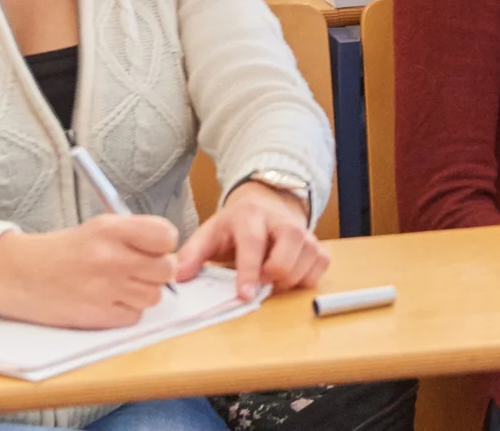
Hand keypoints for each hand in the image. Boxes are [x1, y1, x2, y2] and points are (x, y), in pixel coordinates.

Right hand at [0, 214, 178, 328]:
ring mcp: (104, 288)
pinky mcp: (97, 315)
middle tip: (136, 271)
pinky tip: (106, 301)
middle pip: (166, 270)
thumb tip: (170, 252)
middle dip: (155, 272)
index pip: (166, 236)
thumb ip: (135, 236)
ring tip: (117, 286)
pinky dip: (125, 312)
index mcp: (112, 229)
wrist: (17, 274)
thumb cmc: (61, 252)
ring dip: (141, 294)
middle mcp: (111, 257)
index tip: (153, 249)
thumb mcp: (98, 229)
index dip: (163, 245)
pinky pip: (134, 317)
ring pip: (153, 296)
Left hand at [175, 179, 328, 300]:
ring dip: (287, 281)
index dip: (249, 271)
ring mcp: (305, 232)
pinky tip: (288, 276)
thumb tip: (179, 275)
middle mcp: (283, 221)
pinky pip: (320, 267)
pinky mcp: (318, 244)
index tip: (244, 295)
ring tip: (269, 278)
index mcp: (251, 216)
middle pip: (286, 256)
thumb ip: (193, 253)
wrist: (266, 204)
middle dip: (271, 278)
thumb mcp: (210, 232)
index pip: (253, 243)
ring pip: (306, 264)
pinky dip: (305, 278)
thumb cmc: (235, 225)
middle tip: (257, 283)